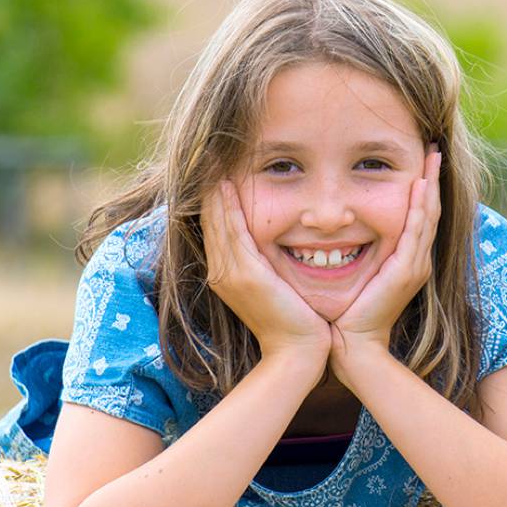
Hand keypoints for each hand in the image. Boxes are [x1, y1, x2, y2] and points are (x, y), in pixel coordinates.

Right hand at [202, 179, 330, 371]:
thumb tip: (271, 240)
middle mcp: (221, 273)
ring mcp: (230, 274)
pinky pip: (232, 233)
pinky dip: (226, 208)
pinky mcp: (246, 276)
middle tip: (207, 155)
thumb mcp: (274, 285)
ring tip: (211, 161)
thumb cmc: (295, 319)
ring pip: (217, 223)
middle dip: (209, 188)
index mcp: (226, 274)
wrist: (298, 352)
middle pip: (209, 221)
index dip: (213, 198)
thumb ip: (265, 263)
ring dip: (213, 191)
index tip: (215, 168)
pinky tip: (225, 185)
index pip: (215, 227)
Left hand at [331, 148, 441, 375]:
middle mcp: (416, 261)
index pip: (419, 216)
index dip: (423, 188)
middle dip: (433, 178)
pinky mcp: (405, 271)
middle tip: (433, 148)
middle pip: (430, 210)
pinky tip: (420, 186)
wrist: (353, 346)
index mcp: (406, 261)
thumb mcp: (356, 277)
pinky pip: (416, 232)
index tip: (421, 162)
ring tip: (432, 157)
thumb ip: (356, 255)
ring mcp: (414, 266)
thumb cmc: (347, 315)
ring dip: (431, 184)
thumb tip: (334, 232)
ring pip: (427, 216)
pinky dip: (420, 207)